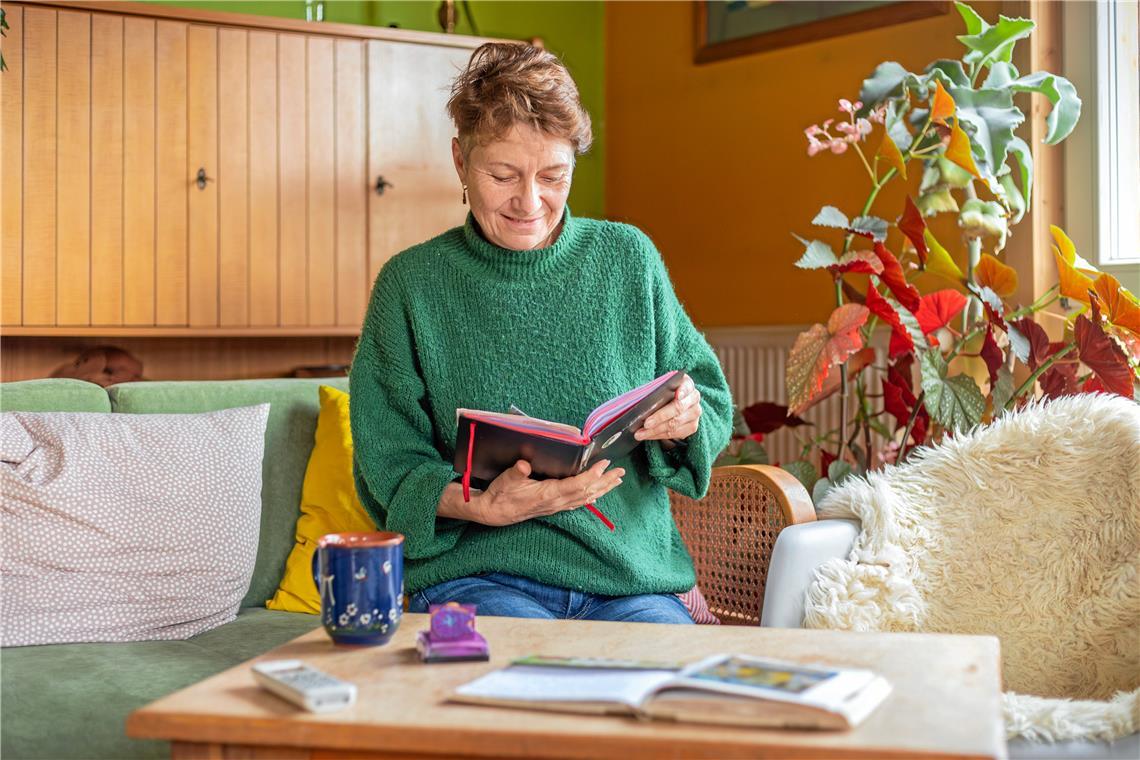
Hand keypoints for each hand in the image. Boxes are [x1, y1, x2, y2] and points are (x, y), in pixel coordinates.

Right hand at [473, 459, 624, 526]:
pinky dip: (590, 497)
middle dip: (605, 482)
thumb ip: (516, 473)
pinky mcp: (553, 507)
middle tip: (620, 472)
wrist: (493, 513)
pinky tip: (597, 495)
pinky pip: (577, 503)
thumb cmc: (500, 494)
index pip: (576, 485)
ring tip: (616, 481)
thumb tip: (523, 465)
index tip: (604, 464)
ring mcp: (556, 506)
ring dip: (602, 489)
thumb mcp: (506, 480)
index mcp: (548, 494)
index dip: (592, 475)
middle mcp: (556, 502)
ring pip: (585, 499)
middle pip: (587, 493)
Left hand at [634, 375, 701, 441]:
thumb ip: (656, 391)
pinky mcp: (692, 426)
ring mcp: (694, 413)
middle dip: (660, 417)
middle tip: (646, 424)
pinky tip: (648, 436)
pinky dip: (659, 435)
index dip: (682, 391)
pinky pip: (675, 433)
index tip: (677, 396)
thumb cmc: (664, 393)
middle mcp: (694, 398)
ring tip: (640, 433)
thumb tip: (644, 402)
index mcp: (687, 384)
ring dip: (656, 430)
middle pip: (678, 408)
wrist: (674, 402)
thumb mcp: (661, 387)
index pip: (687, 386)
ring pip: (675, 424)